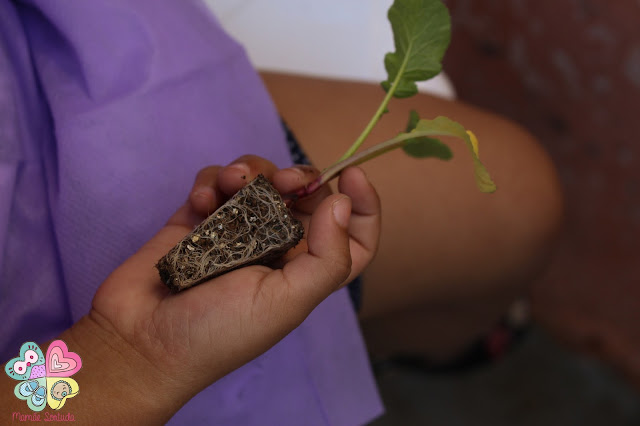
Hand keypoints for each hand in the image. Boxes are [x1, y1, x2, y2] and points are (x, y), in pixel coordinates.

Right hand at [62, 155, 379, 421]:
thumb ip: (327, 256)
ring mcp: (237, 229)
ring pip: (260, 179)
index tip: (352, 175)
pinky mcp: (201, 216)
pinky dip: (211, 182)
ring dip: (249, 172)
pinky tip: (199, 203)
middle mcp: (277, 248)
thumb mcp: (286, 303)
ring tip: (229, 184)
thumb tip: (341, 202)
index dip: (363, 205)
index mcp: (306, 271)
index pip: (354, 236)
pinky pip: (217, 181)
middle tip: (282, 181)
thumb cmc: (219, 332)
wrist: (142, 340)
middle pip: (305, 195)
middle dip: (296, 178)